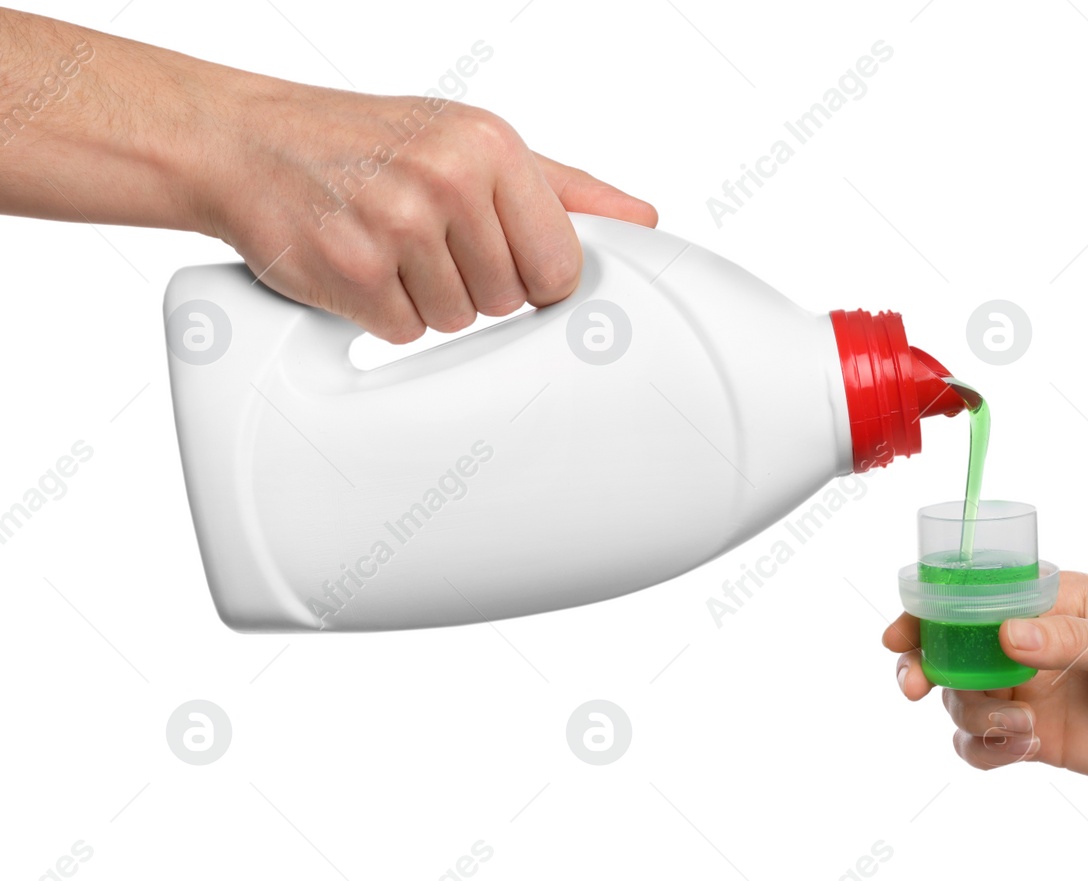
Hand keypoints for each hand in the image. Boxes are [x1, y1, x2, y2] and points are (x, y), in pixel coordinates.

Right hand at [193, 77, 657, 341]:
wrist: (246, 141)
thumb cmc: (370, 140)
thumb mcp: (471, 141)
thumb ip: (564, 188)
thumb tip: (642, 220)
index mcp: (490, 145)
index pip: (562, 264)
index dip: (534, 275)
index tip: (502, 255)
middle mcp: (446, 179)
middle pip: (509, 299)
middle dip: (474, 283)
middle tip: (427, 239)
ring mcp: (396, 226)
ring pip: (458, 322)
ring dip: (425, 299)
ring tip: (389, 246)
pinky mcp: (351, 272)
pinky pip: (403, 334)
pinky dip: (381, 313)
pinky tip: (359, 266)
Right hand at [883, 572, 1087, 791]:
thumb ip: (1068, 640)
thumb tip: (1007, 634)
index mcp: (1053, 600)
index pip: (976, 595)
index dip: (931, 610)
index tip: (903, 632)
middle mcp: (1032, 643)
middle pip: (953, 649)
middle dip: (926, 665)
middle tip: (916, 684)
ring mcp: (1032, 692)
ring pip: (964, 701)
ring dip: (970, 713)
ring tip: (1016, 725)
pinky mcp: (1039, 740)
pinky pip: (985, 746)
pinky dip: (986, 748)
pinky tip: (1019, 745)